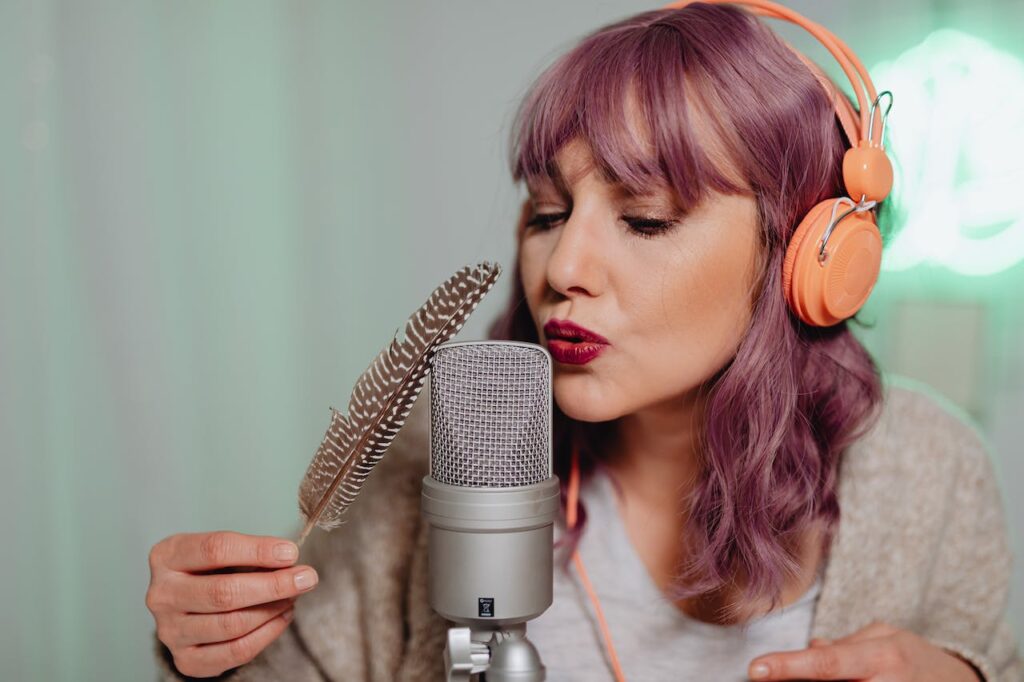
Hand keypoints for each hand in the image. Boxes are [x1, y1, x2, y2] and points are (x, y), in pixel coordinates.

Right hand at [146, 531, 318, 677]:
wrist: (187, 606)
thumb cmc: (211, 569)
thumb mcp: (222, 550)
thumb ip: (250, 553)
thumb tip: (289, 560)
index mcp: (167, 556)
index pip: (215, 549)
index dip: (258, 551)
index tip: (291, 553)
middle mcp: (162, 595)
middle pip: (224, 592)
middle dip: (273, 585)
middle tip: (306, 578)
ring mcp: (170, 630)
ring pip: (232, 625)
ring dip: (272, 610)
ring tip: (294, 596)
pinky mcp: (186, 659)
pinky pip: (235, 652)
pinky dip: (267, 634)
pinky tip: (283, 616)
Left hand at [747, 621, 980, 680]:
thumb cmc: (916, 657)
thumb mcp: (884, 637)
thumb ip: (844, 644)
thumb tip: (811, 647)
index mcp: (881, 657)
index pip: (826, 662)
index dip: (789, 667)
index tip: (756, 669)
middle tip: (773, 675)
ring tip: (808, 674)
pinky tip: (841, 680)